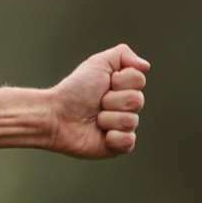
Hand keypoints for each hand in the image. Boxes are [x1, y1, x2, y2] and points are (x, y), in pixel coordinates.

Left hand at [49, 43, 149, 158]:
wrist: (57, 115)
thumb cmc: (74, 90)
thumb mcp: (97, 63)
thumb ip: (123, 55)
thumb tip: (146, 65)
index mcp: (124, 87)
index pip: (139, 80)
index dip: (120, 80)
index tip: (104, 82)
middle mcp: (126, 106)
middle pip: (137, 100)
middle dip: (112, 99)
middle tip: (96, 101)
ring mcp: (123, 127)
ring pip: (131, 121)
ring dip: (107, 118)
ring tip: (94, 118)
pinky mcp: (119, 146)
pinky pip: (129, 141)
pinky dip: (112, 137)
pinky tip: (100, 134)